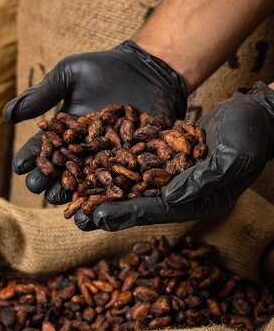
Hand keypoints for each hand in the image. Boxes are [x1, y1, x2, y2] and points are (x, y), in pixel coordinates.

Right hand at [3, 40, 186, 203]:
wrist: (147, 69)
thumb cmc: (103, 69)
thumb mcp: (68, 75)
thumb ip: (41, 95)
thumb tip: (6, 116)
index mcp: (62, 134)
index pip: (40, 150)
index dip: (29, 159)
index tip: (20, 166)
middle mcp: (80, 153)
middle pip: (59, 173)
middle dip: (46, 181)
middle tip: (38, 186)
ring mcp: (105, 162)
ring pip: (84, 185)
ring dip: (71, 195)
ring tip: (63, 200)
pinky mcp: (130, 166)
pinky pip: (117, 184)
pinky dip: (107, 197)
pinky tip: (98, 206)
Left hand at [78, 82, 273, 230]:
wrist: (258, 111)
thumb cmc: (252, 135)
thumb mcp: (232, 157)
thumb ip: (202, 180)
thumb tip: (170, 198)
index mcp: (199, 201)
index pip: (157, 211)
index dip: (126, 214)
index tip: (97, 218)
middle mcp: (184, 192)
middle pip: (140, 203)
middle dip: (108, 208)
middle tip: (76, 216)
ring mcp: (175, 175)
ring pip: (135, 185)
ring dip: (107, 189)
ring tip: (76, 195)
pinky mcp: (169, 155)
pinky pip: (139, 162)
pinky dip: (117, 163)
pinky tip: (93, 162)